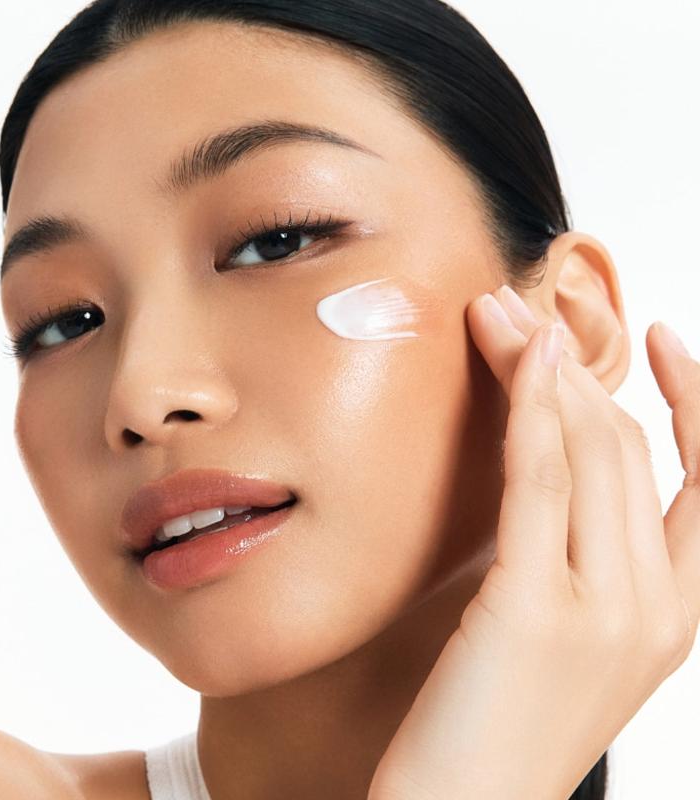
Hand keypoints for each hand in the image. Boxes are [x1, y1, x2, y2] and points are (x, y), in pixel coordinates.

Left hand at [368, 285, 698, 799]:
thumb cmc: (499, 723)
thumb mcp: (562, 637)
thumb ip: (577, 559)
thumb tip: (554, 472)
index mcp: (675, 613)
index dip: (694, 399)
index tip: (662, 337)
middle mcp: (657, 607)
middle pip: (629, 446)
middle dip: (577, 365)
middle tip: (526, 309)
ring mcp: (604, 608)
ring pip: (590, 448)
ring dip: (545, 367)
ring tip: (503, 313)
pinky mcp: (535, 607)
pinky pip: (541, 478)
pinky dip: (531, 407)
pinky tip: (518, 357)